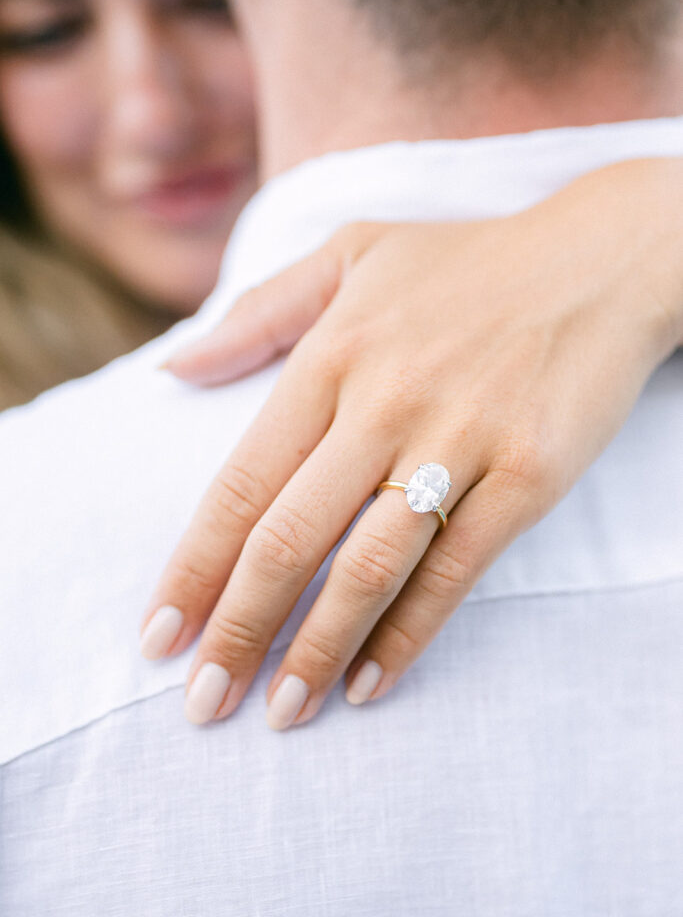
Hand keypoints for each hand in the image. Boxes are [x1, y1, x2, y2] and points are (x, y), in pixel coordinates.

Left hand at [140, 158, 682, 729]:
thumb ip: (258, 313)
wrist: (599, 263)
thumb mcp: (351, 254)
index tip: (158, 634)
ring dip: (313, 652)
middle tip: (204, 701)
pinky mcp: (526, 478)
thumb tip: (174, 369)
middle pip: (290, 540)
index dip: (193, 568)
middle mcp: (385, 405)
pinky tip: (369, 683)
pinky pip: (454, 575)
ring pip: (367, 570)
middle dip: (237, 631)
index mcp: (331, 357)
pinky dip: (407, 637)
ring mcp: (460, 444)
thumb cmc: (467, 263)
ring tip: (280, 712)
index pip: (240, 485)